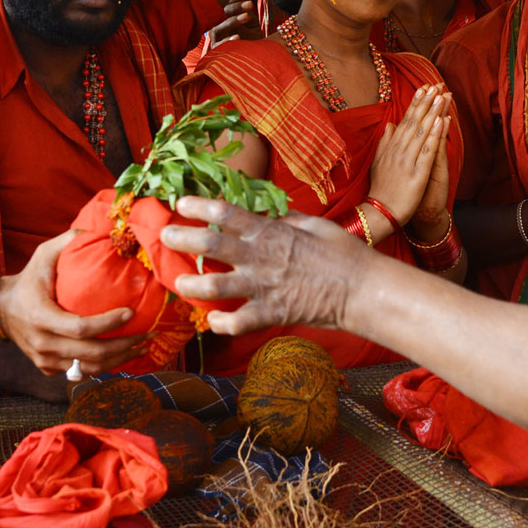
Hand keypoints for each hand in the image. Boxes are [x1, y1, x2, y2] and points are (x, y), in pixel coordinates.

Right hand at [0, 231, 146, 375]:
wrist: (1, 310)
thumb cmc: (29, 279)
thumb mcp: (43, 255)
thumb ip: (68, 240)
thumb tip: (100, 228)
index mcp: (40, 317)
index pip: (79, 328)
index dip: (107, 323)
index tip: (131, 312)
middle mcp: (42, 343)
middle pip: (89, 354)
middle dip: (123, 346)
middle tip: (148, 334)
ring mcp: (44, 360)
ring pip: (88, 368)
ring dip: (119, 360)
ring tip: (143, 346)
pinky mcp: (48, 368)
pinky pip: (81, 371)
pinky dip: (105, 365)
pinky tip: (124, 354)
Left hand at [163, 197, 370, 335]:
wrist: (362, 289)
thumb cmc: (343, 253)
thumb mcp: (315, 225)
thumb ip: (287, 219)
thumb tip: (269, 210)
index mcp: (272, 232)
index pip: (227, 214)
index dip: (199, 207)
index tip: (180, 204)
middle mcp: (261, 257)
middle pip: (211, 244)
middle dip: (182, 238)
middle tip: (165, 236)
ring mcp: (263, 287)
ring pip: (215, 286)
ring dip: (191, 285)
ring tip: (178, 283)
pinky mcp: (271, 313)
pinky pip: (238, 322)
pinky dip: (221, 323)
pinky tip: (211, 321)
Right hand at [208, 0, 262, 46]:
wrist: (253, 54)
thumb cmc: (252, 35)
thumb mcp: (250, 22)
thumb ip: (246, 13)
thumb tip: (246, 3)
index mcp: (223, 15)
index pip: (227, 4)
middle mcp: (216, 24)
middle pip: (222, 13)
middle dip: (236, 7)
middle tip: (250, 4)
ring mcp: (215, 36)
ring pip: (219, 27)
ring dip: (233, 21)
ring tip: (246, 17)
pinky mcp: (217, 48)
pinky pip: (220, 44)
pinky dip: (228, 40)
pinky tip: (237, 36)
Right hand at [368, 84, 449, 229]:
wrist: (380, 213)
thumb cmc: (381, 190)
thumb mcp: (378, 163)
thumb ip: (385, 143)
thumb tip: (390, 124)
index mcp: (391, 148)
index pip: (405, 120)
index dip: (416, 103)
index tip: (424, 88)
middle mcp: (398, 151)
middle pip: (414, 122)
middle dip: (426, 102)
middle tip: (436, 84)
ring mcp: (407, 161)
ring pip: (422, 132)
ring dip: (432, 112)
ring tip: (441, 96)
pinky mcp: (417, 174)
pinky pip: (427, 151)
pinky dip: (434, 135)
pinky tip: (441, 121)